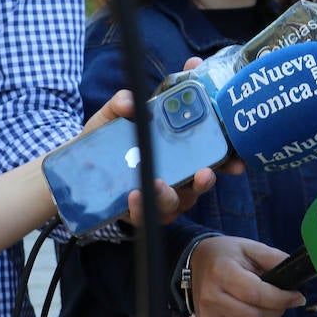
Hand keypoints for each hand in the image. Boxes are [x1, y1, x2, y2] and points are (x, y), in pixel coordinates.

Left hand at [80, 90, 223, 224]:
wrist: (78, 166)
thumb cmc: (107, 138)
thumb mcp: (114, 116)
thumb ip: (122, 103)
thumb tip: (130, 101)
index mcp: (181, 151)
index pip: (212, 156)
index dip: (229, 160)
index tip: (238, 161)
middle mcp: (177, 177)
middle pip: (200, 183)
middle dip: (206, 180)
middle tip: (204, 173)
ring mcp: (160, 197)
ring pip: (177, 202)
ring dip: (171, 195)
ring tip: (159, 184)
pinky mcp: (140, 212)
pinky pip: (146, 215)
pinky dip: (141, 207)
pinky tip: (133, 195)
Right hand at [187, 236, 305, 316]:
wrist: (197, 263)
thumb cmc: (226, 255)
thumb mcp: (250, 247)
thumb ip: (274, 258)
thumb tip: (295, 274)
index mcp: (222, 272)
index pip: (256, 294)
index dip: (282, 298)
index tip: (297, 297)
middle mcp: (211, 296)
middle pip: (255, 316)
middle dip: (276, 309)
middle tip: (281, 299)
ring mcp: (206, 315)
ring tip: (261, 303)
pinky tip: (247, 311)